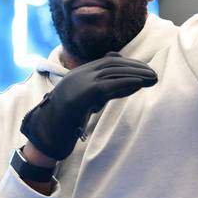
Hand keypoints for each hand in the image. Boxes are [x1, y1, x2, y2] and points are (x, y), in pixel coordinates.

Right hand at [20, 52, 157, 159]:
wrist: (44, 136)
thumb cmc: (63, 123)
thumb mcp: (82, 104)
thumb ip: (96, 93)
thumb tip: (115, 86)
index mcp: (79, 75)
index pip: (108, 62)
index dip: (129, 64)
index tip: (145, 71)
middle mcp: (79, 75)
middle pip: (112, 65)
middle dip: (135, 68)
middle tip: (154, 75)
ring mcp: (78, 84)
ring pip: (111, 73)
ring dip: (135, 75)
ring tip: (152, 79)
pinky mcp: (80, 97)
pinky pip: (106, 86)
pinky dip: (125, 84)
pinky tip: (139, 85)